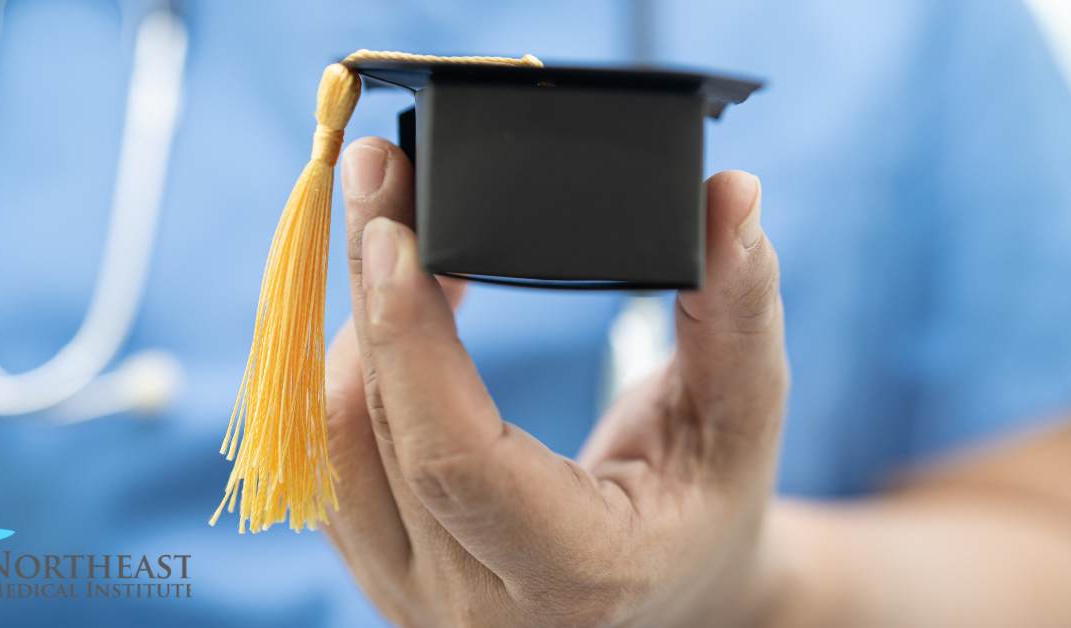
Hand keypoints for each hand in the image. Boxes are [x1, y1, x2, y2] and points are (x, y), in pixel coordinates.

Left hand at [322, 136, 788, 627]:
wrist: (671, 586)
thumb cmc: (710, 502)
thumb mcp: (745, 415)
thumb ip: (738, 311)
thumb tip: (731, 195)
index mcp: (575, 571)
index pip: (455, 456)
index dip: (412, 338)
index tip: (394, 228)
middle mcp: (477, 606)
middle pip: (383, 430)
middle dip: (369, 288)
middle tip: (375, 173)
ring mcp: (415, 597)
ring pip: (331, 445)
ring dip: (353, 324)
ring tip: (392, 236)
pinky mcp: (380, 569)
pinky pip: (325, 461)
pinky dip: (346, 368)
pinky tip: (388, 311)